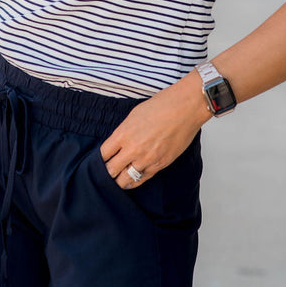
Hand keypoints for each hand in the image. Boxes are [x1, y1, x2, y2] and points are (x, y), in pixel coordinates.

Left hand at [99, 71, 210, 189]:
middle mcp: (133, 149)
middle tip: (106, 173)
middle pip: (110, 170)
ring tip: (117, 180)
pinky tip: (131, 181)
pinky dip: (135, 181)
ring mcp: (147, 158)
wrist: (186, 107)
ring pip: (125, 180)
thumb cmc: (162, 105)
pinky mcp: (161, 164)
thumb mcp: (134, 115)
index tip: (100, 161)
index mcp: (123, 133)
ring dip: (119, 180)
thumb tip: (118, 144)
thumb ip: (124, 132)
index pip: (103, 155)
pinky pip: (143, 179)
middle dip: (107, 172)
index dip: (99, 159)